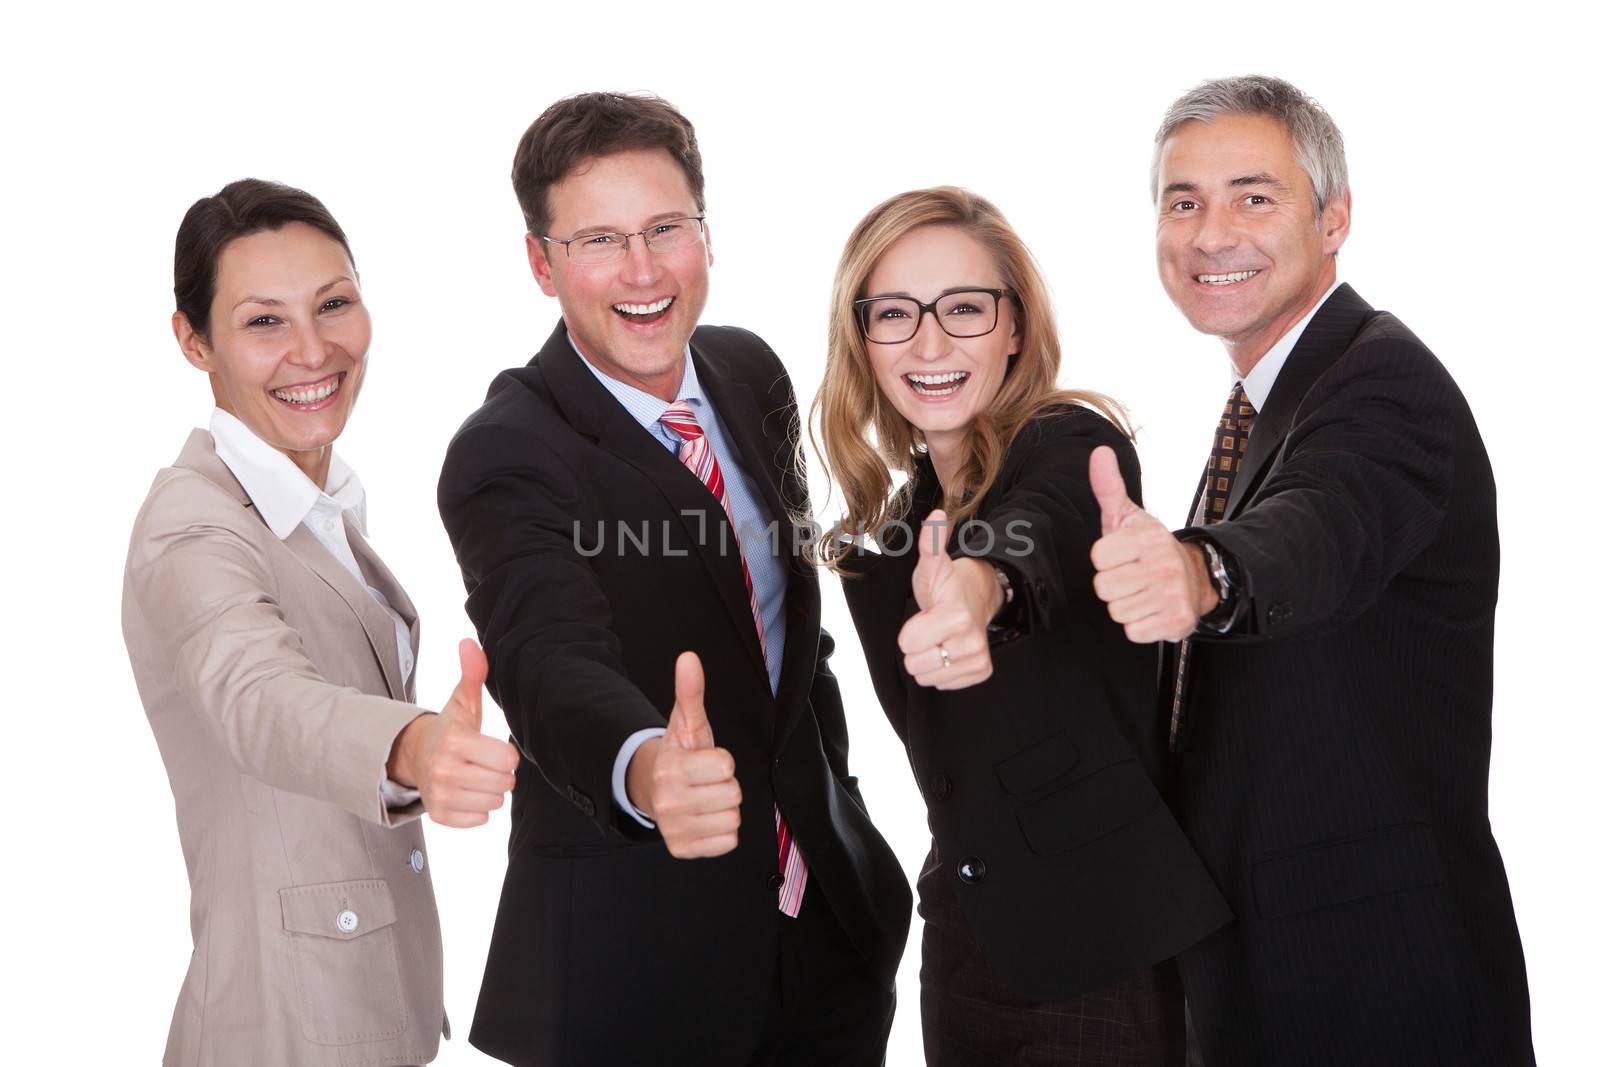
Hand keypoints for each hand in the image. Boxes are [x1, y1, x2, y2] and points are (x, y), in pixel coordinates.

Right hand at [388, 639, 520, 827]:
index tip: (492, 746)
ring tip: (475, 775)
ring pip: (494, 803)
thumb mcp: (463, 701)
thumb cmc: (449, 728)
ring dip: (491, 790)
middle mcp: (444, 771)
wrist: (414, 755)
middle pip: (504, 783)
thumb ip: (473, 673)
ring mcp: (440, 795)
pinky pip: (480, 820)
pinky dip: (479, 809)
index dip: (506, 753)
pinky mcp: (439, 815)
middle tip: (484, 762)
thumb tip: (470, 643)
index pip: (507, 759)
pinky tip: (467, 791)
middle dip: (500, 772)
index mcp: (455, 742)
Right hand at [625, 652, 741, 858]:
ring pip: (732, 819)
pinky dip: (722, 832)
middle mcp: (669, 803)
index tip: (706, 760)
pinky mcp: (684, 850)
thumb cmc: (679, 754)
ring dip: (724, 808)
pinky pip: (729, 842)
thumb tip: (689, 658)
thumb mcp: (686, 723)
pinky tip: (705, 818)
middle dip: (725, 785)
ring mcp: (675, 830)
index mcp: (671, 769)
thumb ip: (690, 691)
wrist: (653, 790)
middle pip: (733, 794)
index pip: (725, 765)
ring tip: (705, 798)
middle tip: (706, 781)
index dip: (722, 760)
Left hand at [897, 509, 996, 689]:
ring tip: (939, 638)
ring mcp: (978, 659)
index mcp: (956, 616)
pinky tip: (949, 649)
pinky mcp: (981, 672)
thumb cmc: (946, 586)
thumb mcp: (932, 566)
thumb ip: (930, 544)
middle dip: (917, 646)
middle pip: (914, 665)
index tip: (924, 615)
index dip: (909, 630)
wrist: (976, 600)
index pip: (908, 643)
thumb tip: (937, 516)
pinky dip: (942, 670)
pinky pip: (942, 684)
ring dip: (928, 659)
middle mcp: (971, 641)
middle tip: (930, 628)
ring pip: (926, 677)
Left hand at [1087, 445, 1216, 642]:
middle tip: (1131, 576)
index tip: (1120, 556)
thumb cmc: (1150, 548)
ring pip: (1117, 610)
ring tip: (1140, 592)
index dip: (1104, 559)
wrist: (1195, 577)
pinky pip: (1133, 631)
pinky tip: (1150, 609)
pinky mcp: (1177, 620)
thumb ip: (1108, 487)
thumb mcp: (1128, 516)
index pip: (1098, 557)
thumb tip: (1099, 452)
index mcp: (1148, 538)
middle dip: (1112, 584)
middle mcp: (1164, 565)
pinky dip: (1138, 625)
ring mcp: (1173, 594)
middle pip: (1104, 587)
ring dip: (1125, 605)